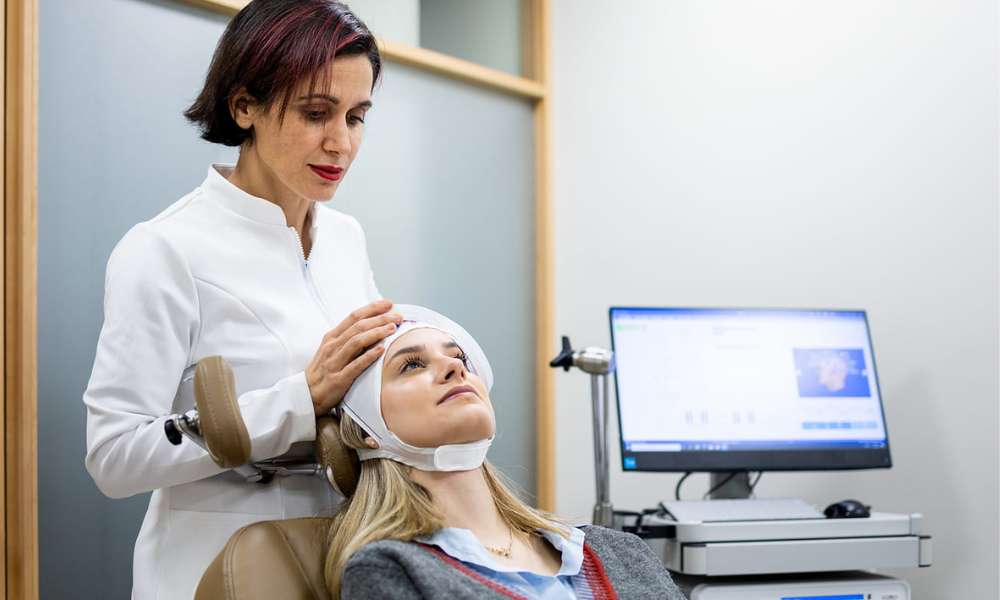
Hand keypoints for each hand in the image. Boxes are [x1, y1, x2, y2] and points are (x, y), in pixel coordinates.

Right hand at [306, 299, 402, 414]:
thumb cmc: (322, 372)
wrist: (305, 395)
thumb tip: (372, 328)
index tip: (388, 303)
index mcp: (332, 337)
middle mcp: (333, 346)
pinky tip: (381, 350)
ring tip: (392, 328)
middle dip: (379, 319)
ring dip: (376, 333)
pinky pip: (355, 365)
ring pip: (356, 342)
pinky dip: (368, 356)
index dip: (371, 309)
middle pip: (358, 327)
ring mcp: (335, 362)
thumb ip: (348, 339)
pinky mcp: (338, 379)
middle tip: (397, 316)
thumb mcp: (331, 350)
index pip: (353, 317)